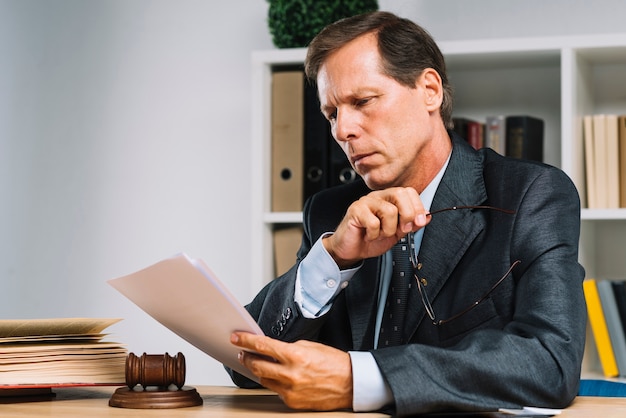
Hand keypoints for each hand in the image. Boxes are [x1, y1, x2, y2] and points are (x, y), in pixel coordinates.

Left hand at [231, 332, 352, 410]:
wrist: (350, 384)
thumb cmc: (334, 363)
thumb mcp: (310, 346)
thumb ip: (288, 348)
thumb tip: (271, 349)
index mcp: (295, 356)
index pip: (263, 346)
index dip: (246, 341)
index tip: (236, 338)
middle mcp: (290, 374)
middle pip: (257, 365)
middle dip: (247, 357)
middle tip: (242, 352)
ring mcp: (290, 390)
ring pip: (264, 379)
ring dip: (258, 370)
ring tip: (257, 362)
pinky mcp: (292, 402)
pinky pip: (276, 390)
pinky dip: (274, 382)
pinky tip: (276, 376)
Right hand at [323, 187, 429, 267]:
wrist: (352, 250)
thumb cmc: (372, 239)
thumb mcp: (397, 232)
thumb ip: (411, 224)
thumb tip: (427, 216)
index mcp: (389, 199)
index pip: (408, 192)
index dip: (417, 207)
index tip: (419, 222)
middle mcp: (378, 197)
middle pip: (400, 194)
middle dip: (407, 215)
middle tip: (401, 230)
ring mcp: (366, 202)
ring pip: (389, 211)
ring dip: (388, 230)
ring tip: (380, 234)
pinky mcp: (355, 210)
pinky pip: (374, 222)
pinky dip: (374, 234)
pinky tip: (369, 235)